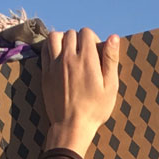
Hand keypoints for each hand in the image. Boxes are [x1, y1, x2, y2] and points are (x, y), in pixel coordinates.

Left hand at [38, 28, 119, 152]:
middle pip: (71, 33)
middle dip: (79, 39)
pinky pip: (45, 50)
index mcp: (86, 59)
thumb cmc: (95, 109)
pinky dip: (51, 48)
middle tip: (85, 54)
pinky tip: (58, 57)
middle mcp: (68, 58)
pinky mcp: (45, 73)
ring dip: (63, 39)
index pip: (86, 32)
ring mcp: (54, 65)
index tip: (96, 52)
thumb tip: (113, 37)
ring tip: (69, 51)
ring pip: (55, 37)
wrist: (71, 126)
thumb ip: (111, 60)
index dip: (93, 39)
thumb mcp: (110, 87)